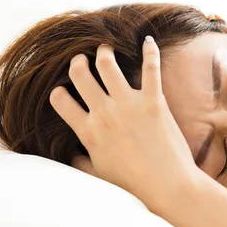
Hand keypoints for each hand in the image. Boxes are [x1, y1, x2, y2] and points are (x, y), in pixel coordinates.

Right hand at [49, 37, 202, 210]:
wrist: (167, 186)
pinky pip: (151, 68)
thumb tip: (70, 154)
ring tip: (105, 50)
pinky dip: (150, 52)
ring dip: (104, 53)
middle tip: (82, 59)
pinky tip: (148, 41)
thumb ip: (80, 161)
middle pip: (80, 75)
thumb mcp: (97, 175)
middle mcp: (105, 113)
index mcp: (88, 131)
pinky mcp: (155, 101)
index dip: (58, 92)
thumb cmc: (133, 184)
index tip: (64, 90)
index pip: (60, 101)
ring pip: (108, 65)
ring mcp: (129, 105)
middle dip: (78, 62)